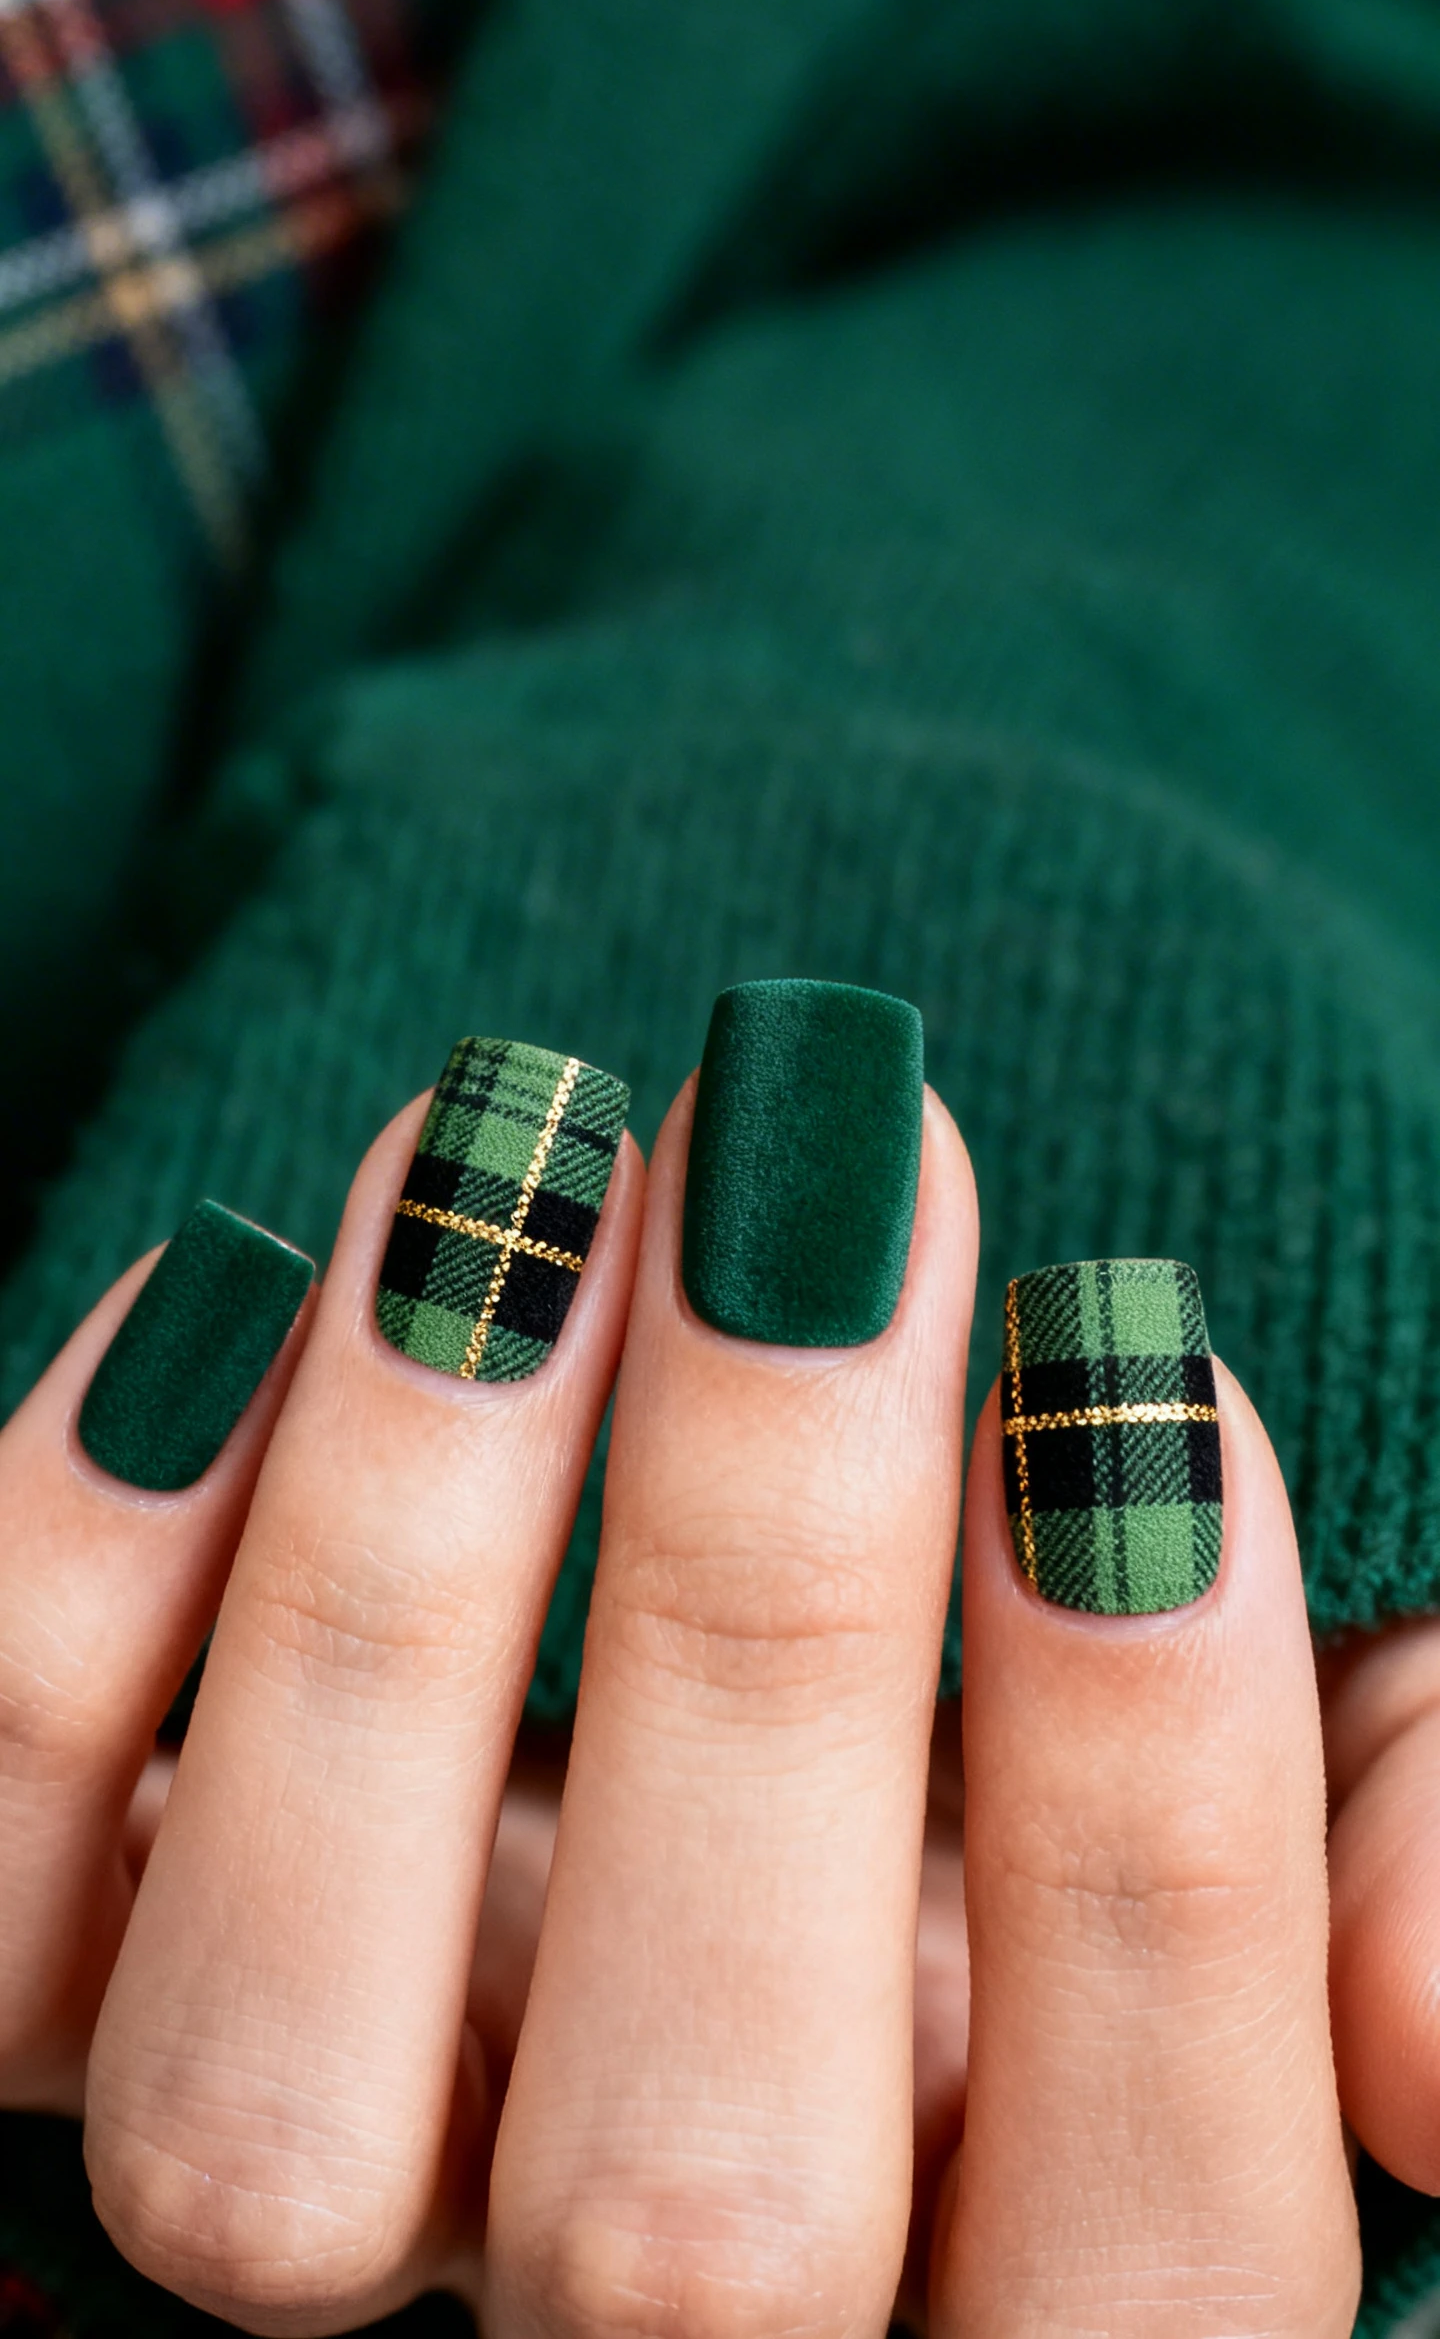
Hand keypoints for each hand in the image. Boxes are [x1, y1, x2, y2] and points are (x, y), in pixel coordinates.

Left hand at [0, 1060, 1428, 2334]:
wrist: (716, 1632)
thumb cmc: (1050, 1692)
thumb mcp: (1308, 1725)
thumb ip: (1407, 1837)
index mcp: (1018, 2310)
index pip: (1140, 2250)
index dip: (1148, 1815)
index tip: (1128, 1367)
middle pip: (686, 2219)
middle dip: (759, 1628)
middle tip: (812, 1184)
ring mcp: (327, 2215)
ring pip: (262, 2113)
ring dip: (386, 1592)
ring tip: (512, 1165)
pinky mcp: (54, 2010)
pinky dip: (69, 1587)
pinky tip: (253, 1280)